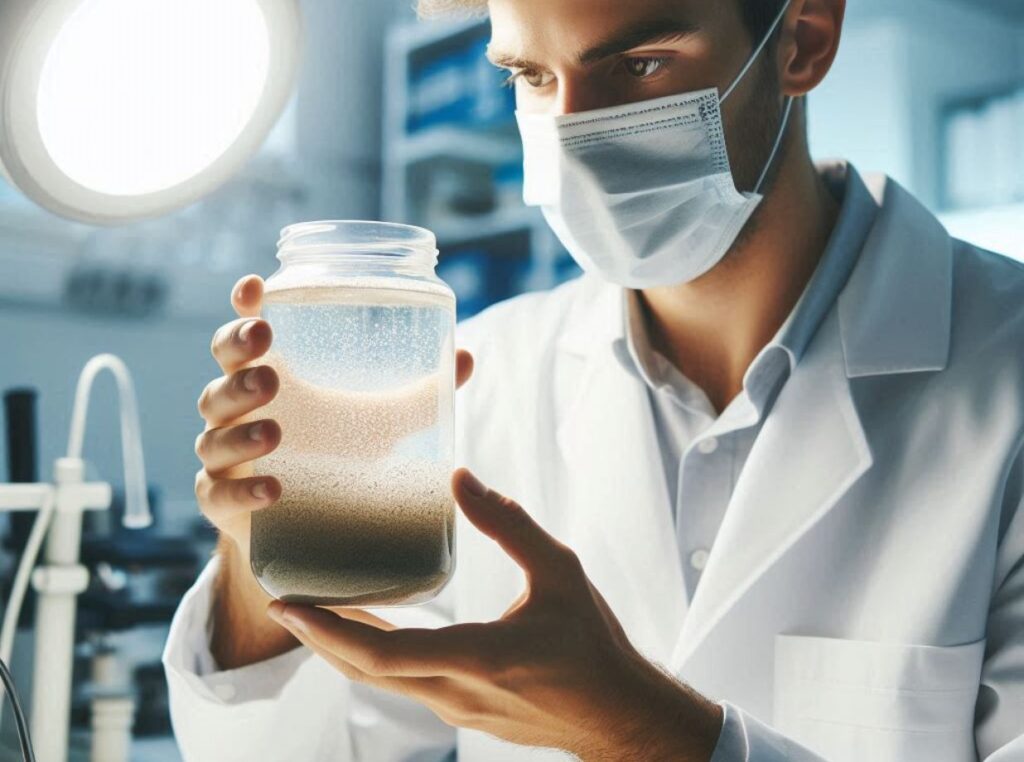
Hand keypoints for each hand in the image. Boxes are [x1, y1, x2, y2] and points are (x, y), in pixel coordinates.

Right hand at [193, 274, 474, 557]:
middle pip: (222, 375)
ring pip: (214, 435)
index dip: (244, 308)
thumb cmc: (334, 454)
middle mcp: (238, 411)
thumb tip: (465, 356)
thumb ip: (419, 395)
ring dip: (242, 430)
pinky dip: (244, 490)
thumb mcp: (379, 423)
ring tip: (277, 431)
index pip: (245, 334)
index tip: (254, 287)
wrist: (307, 523)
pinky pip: (219, 494)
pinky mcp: (222, 502)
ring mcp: (225, 457)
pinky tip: (273, 488)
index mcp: (270, 376)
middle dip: (240, 363)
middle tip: (270, 362)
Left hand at [267, 470, 723, 759]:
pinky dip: (374, 656)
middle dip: (318, 637)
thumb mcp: (560, 571)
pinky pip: (402, 684)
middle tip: (282, 602)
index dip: (328, 631)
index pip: (385, 652)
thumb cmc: (593, 644)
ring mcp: (456, 710)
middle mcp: (457, 693)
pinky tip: (369, 629)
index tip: (287, 606)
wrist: (618, 715)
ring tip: (315, 609)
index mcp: (479, 657)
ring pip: (380, 680)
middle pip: (365, 669)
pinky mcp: (463, 713)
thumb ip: (509, 525)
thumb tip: (461, 479)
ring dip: (343, 647)